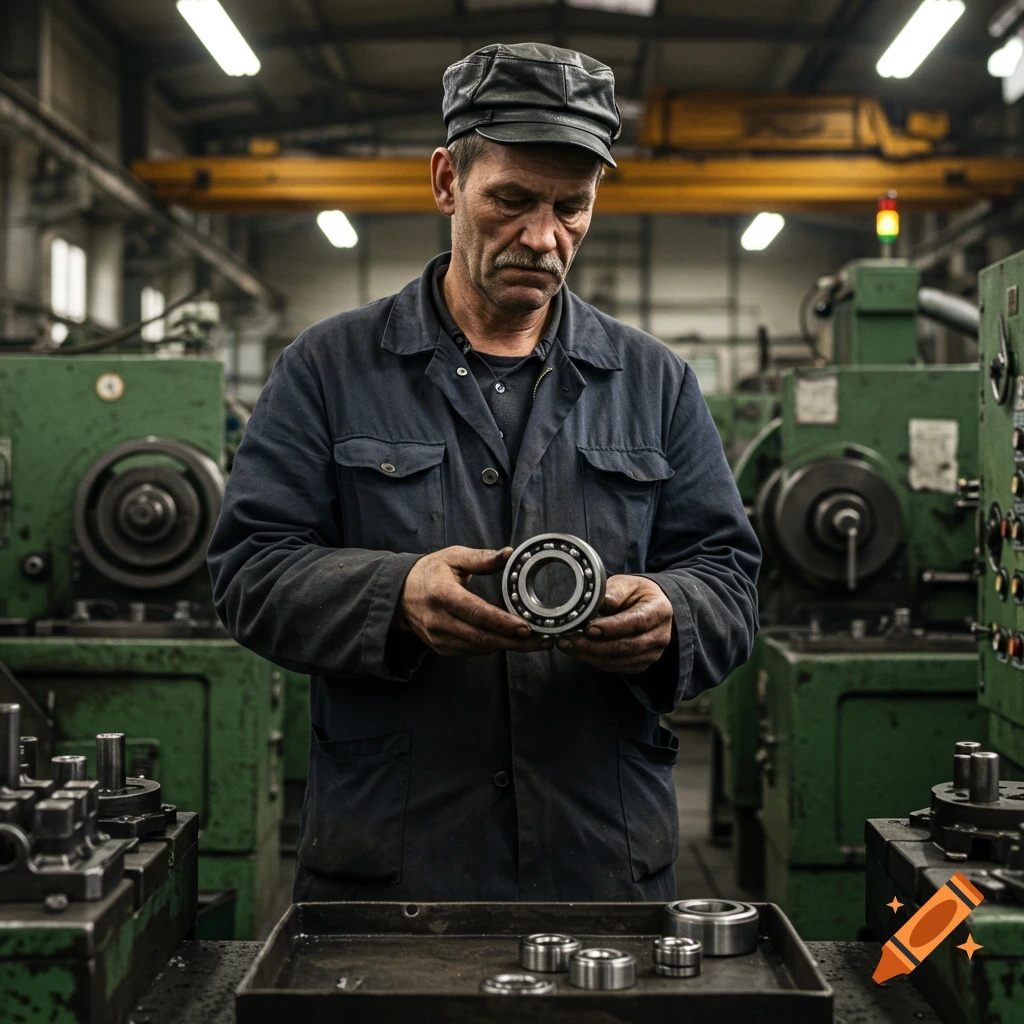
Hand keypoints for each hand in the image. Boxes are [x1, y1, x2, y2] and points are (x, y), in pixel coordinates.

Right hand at [397, 546, 552, 657]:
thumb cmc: (429, 572)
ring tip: (534, 642)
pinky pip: (472, 651)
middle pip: (482, 637)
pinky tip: (511, 642)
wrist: (399, 595)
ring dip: (508, 647)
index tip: (527, 627)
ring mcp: (438, 637)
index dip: (503, 622)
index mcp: (442, 595)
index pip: (477, 613)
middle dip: (515, 642)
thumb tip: (509, 553)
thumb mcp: (453, 557)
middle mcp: (439, 620)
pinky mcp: (441, 648)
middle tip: (542, 641)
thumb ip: (482, 558)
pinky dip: (493, 647)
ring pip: (480, 648)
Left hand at [556, 575, 673, 674]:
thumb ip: (613, 593)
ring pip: (617, 661)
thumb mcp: (626, 584)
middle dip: (592, 645)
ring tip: (566, 645)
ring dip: (588, 655)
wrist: (649, 607)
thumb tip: (594, 604)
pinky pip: (615, 667)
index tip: (588, 628)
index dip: (611, 627)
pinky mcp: (641, 664)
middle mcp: (660, 636)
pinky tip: (577, 651)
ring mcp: (653, 653)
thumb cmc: (635, 594)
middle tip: (567, 640)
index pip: (636, 622)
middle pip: (625, 646)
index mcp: (659, 610)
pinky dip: (593, 661)